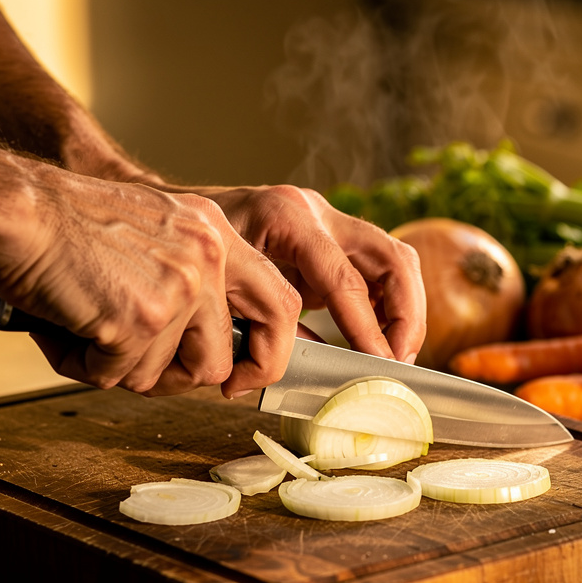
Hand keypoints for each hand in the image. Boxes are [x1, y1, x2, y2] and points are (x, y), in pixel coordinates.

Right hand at [0, 163, 302, 397]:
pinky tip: (71, 331)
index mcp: (217, 234)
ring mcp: (179, 288)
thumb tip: (219, 353)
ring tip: (95, 334)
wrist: (16, 208)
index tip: (245, 372)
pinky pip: (124, 374)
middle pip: (229, 355)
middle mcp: (208, 257)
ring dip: (132, 369)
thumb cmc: (70, 227)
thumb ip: (196, 282)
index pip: (281, 303)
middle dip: (207, 381)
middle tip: (174, 379)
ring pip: (174, 374)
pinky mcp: (142, 318)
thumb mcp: (158, 234)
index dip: (270, 351)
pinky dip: (90, 366)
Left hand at [199, 184, 425, 363]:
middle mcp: (315, 212)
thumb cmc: (190, 250)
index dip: (368, 328)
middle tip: (400, 360)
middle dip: (407, 314)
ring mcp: (329, 221)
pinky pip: (380, 268)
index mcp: (285, 217)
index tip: (379, 364)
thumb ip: (262, 322)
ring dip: (406, 309)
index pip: (346, 278)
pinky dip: (388, 304)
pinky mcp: (335, 239)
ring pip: (397, 259)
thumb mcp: (219, 285)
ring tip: (396, 353)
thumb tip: (298, 371)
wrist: (175, 214)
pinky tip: (379, 336)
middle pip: (392, 257)